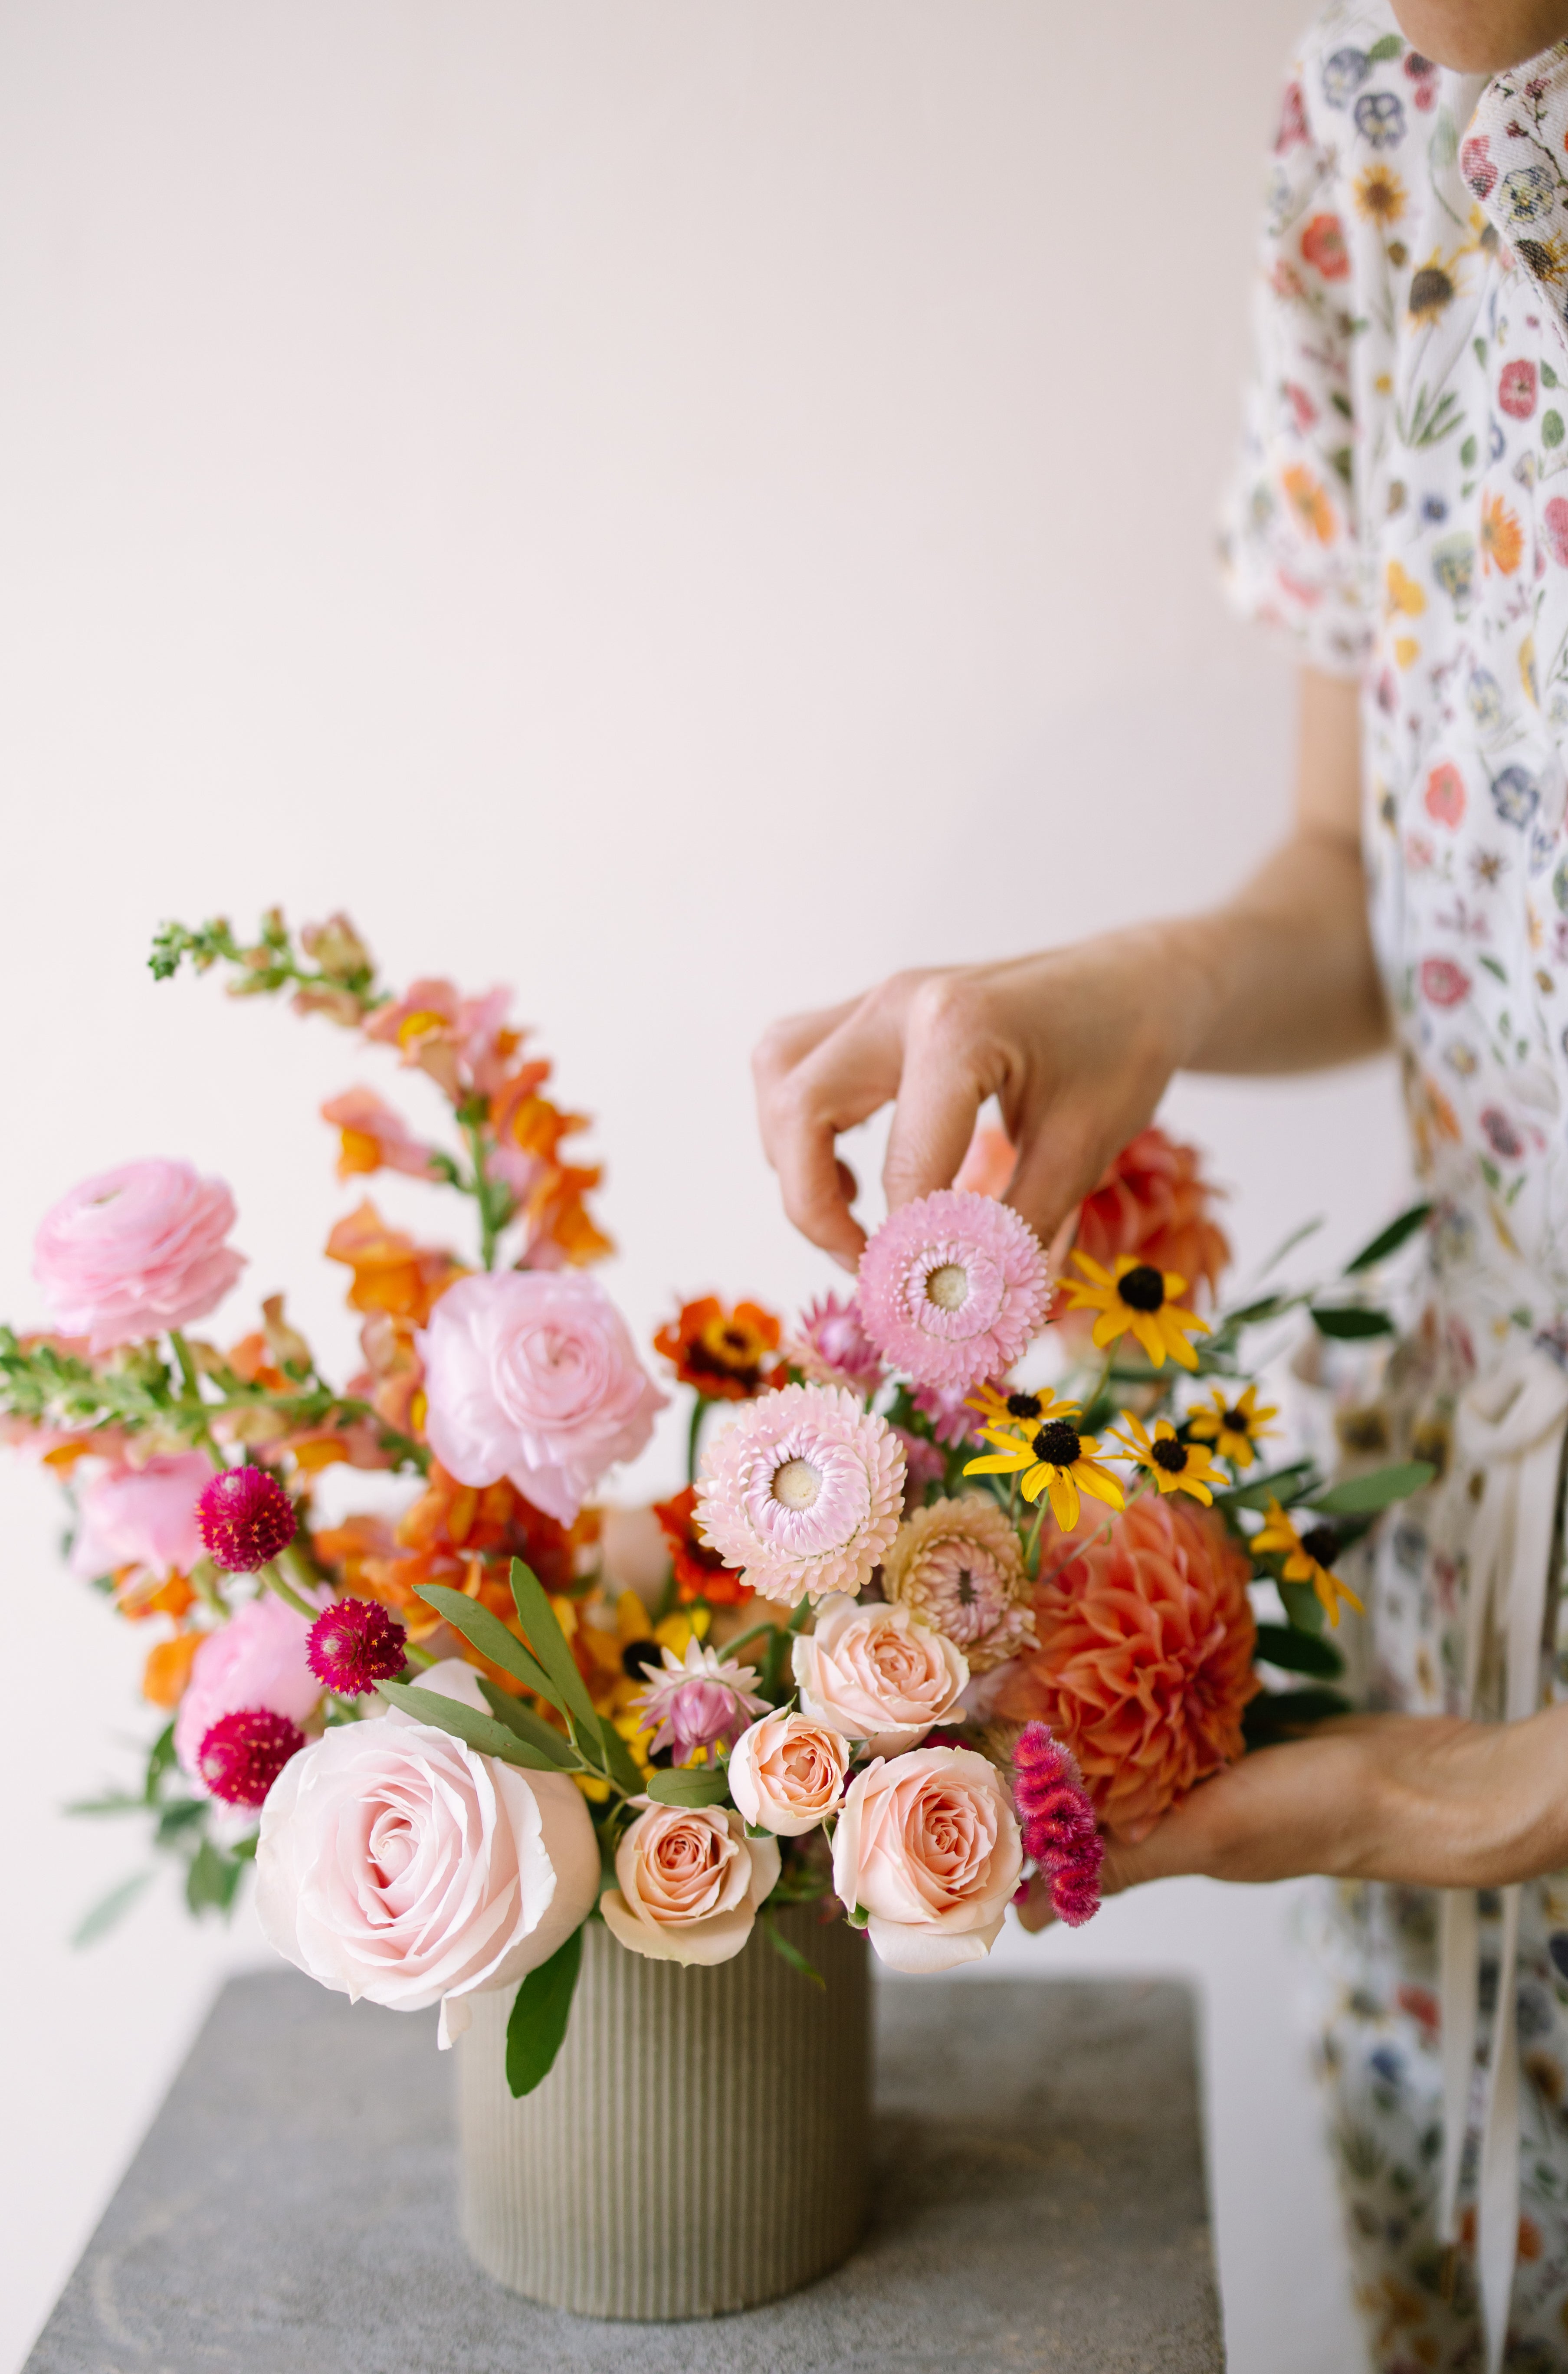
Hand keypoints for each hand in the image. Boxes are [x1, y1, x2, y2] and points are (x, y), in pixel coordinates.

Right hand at [751, 927, 1209, 1268]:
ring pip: (780, 1076)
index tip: (928, 1312)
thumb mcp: (1085, 1149)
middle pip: (797, 1110)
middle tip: (869, 1267)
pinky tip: (854, 1170)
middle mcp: (898, 1003)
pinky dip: (801, 1124)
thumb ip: (1020, 1235)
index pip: (903, 1168)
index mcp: (958, 1029)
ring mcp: (877, 998)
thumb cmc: (1122, 1053)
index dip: (907, 1255)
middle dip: (814, 1209)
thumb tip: (977, 1326)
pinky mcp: (871, 1010)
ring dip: (795, 1159)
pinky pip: (795, 1061)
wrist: (1135, 980)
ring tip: (854, 1217)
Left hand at [1033, 1706, 1567, 1907]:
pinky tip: (1159, 1644)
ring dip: (1123, 1707)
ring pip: (1161, 1735)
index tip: (980, 1774)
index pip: (1088, 1834)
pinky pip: (1211, 1703)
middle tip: (1013, 1697)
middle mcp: (1201, 1805)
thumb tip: (1043, 1907)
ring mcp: (1238, 1766)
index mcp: (1179, 1838)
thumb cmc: (1321, 1815)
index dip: (1038, 1814)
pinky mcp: (1270, 1728)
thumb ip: (1132, 1855)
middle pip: (1117, 1777)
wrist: (1426, 1784)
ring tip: (1068, 1662)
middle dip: (1068, 1748)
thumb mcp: (1210, 1833)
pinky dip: (1184, 1680)